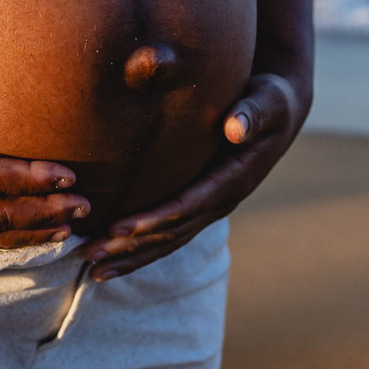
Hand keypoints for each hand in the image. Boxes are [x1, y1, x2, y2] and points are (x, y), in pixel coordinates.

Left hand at [84, 72, 309, 279]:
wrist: (279, 112)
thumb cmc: (269, 100)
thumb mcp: (268, 101)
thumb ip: (252, 113)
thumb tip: (235, 127)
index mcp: (234, 179)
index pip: (188, 206)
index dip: (152, 219)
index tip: (117, 227)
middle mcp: (222, 201)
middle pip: (172, 233)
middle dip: (130, 246)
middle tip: (89, 253)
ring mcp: (211, 207)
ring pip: (168, 241)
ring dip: (131, 256)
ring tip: (92, 268)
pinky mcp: (201, 204)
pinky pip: (169, 233)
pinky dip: (140, 248)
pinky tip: (112, 256)